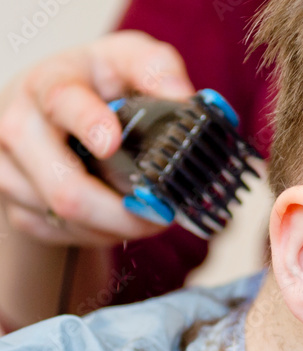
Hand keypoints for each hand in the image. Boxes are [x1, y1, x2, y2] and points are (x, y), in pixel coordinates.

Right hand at [0, 30, 195, 246]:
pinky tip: (118, 219)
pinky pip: (62, 235)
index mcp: (48, 84)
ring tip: (146, 213)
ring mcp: (10, 170)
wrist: (49, 109)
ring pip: (66, 218)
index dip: (88, 123)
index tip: (113, 143)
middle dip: (122, 211)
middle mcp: (19, 127)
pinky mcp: (15, 206)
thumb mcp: (127, 60)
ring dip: (116, 226)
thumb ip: (157, 68)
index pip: (61, 101)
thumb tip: (182, 97)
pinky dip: (100, 235)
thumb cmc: (94, 84)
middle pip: (64, 187)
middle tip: (163, 214)